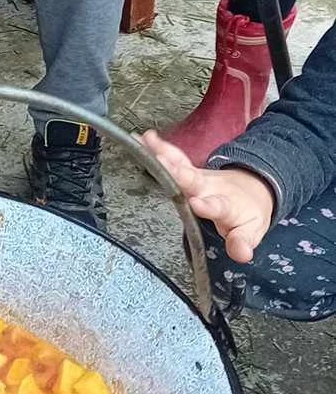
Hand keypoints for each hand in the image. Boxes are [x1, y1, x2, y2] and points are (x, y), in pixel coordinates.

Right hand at [141, 131, 275, 262]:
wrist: (251, 189)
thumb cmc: (246, 214)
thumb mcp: (251, 231)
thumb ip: (243, 242)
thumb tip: (242, 254)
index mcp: (225, 205)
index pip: (216, 206)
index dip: (207, 205)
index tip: (196, 203)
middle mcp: (209, 187)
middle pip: (193, 180)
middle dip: (178, 173)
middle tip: (164, 164)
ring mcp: (197, 177)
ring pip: (180, 166)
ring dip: (165, 156)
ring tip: (148, 144)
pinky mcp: (188, 171)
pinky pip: (173, 158)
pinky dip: (158, 148)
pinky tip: (142, 139)